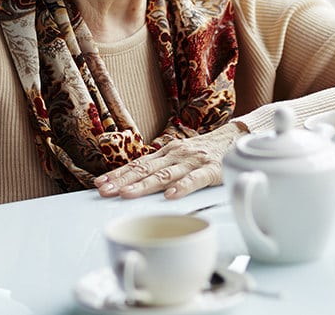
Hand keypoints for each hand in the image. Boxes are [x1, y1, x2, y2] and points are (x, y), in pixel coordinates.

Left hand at [94, 122, 246, 199]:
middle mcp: (176, 155)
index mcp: (166, 152)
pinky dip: (182, 187)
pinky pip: (195, 179)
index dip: (117, 174)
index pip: (137, 164)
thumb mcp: (180, 156)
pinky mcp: (211, 170)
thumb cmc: (204, 153)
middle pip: (145, 169)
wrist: (236, 139)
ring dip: (144, 185)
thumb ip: (161, 167)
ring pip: (164, 174)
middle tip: (104, 191)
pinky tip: (170, 196)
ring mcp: (192, 162)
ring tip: (126, 194)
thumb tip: (134, 182)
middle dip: (122, 180)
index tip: (99, 184)